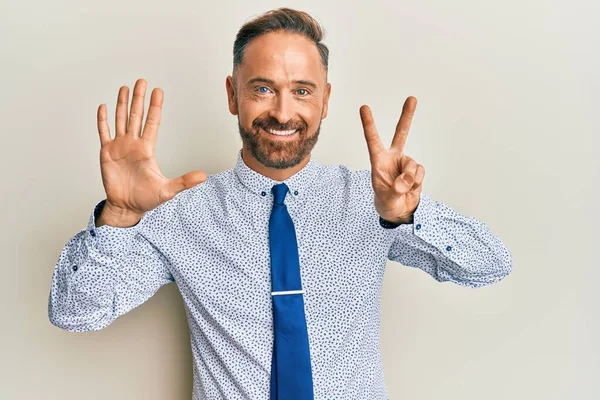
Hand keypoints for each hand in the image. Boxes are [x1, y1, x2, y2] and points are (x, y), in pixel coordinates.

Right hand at [96, 78, 206, 218]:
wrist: (127, 208)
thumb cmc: (146, 199)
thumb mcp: (168, 190)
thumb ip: (184, 182)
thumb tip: (204, 177)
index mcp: (147, 149)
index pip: (152, 123)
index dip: (154, 107)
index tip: (158, 91)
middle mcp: (133, 144)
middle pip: (136, 116)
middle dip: (139, 99)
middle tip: (142, 81)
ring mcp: (120, 147)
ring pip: (121, 120)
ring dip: (122, 104)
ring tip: (125, 88)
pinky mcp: (107, 154)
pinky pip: (104, 133)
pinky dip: (103, 121)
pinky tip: (104, 107)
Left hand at [360, 96, 424, 223]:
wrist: (398, 210)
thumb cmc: (386, 201)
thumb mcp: (387, 197)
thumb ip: (396, 188)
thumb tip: (406, 181)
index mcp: (378, 160)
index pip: (373, 139)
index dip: (369, 124)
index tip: (364, 107)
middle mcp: (393, 157)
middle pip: (401, 133)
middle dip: (407, 116)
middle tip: (412, 99)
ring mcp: (406, 163)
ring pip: (412, 165)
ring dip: (408, 180)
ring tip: (401, 189)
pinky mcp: (416, 170)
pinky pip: (420, 173)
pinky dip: (416, 183)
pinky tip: (410, 188)